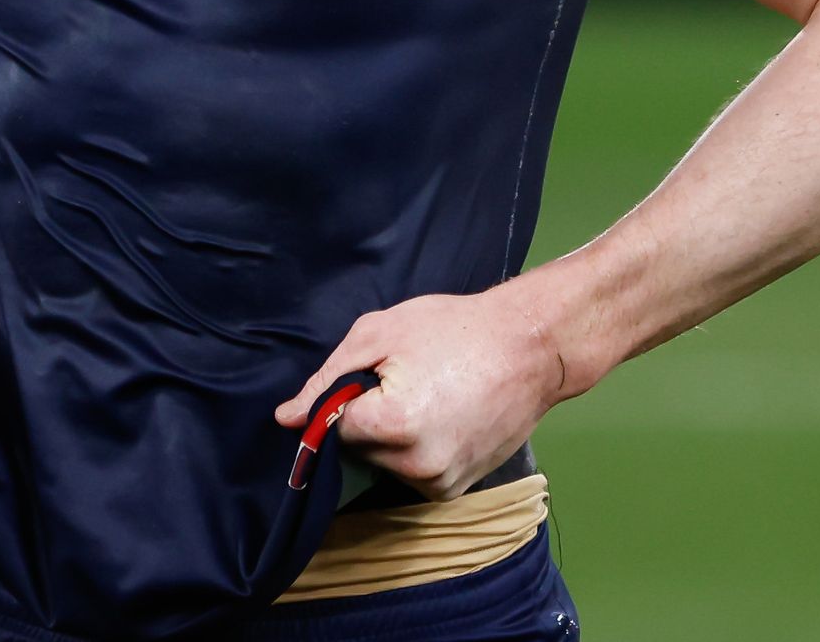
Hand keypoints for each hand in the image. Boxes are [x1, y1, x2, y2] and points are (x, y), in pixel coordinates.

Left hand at [273, 286, 569, 499]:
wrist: (532, 347)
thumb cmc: (456, 329)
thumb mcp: (381, 332)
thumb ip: (327, 379)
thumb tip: (287, 419)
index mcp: (390, 424)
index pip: (331, 429)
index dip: (344, 402)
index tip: (370, 381)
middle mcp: (413, 464)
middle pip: (357, 450)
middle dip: (368, 421)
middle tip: (405, 382)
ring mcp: (438, 482)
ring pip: (384, 465)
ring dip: (391, 440)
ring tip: (429, 398)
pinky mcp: (455, 490)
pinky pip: (413, 476)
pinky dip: (416, 453)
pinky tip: (443, 418)